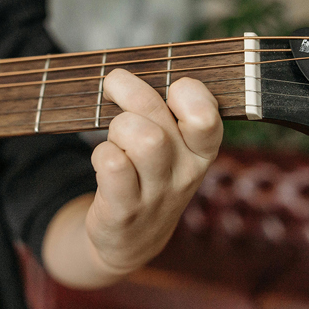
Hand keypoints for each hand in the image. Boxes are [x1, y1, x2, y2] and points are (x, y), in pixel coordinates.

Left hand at [86, 68, 222, 273]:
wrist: (132, 239)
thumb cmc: (149, 174)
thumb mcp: (172, 147)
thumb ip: (164, 109)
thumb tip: (129, 69)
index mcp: (202, 149)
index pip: (206, 113)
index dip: (184, 91)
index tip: (166, 91)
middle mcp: (186, 172)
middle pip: (158, 117)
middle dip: (129, 93)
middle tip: (114, 89)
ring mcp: (157, 194)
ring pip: (142, 139)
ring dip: (117, 128)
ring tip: (114, 137)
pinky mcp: (126, 211)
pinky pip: (113, 166)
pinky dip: (102, 154)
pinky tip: (105, 161)